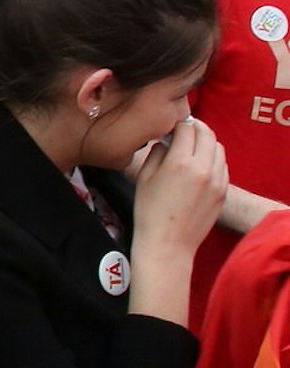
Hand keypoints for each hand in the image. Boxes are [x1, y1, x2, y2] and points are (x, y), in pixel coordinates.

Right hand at [132, 117, 227, 258]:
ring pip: (218, 148)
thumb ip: (156, 153)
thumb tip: (165, 142)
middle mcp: (203, 168)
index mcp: (180, 162)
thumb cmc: (149, 211)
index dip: (177, 124)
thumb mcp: (144, 177)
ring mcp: (218, 180)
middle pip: (207, 134)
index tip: (169, 128)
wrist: (168, 243)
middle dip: (195, 128)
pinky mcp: (224, 191)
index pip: (187, 128)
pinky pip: (222, 165)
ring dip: (206, 142)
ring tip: (192, 148)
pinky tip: (200, 166)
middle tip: (183, 131)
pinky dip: (213, 158)